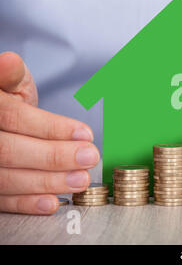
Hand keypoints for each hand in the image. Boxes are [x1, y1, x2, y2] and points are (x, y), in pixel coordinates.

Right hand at [0, 51, 98, 214]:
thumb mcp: (9, 82)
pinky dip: (27, 203)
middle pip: (11, 151)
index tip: (85, 134)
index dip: (51, 127)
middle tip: (90, 158)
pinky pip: (1, 201)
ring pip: (7, 178)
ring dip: (48, 182)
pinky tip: (52, 202)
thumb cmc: (5, 98)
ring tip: (81, 179)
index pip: (14, 117)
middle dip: (55, 157)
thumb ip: (11, 75)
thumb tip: (10, 61)